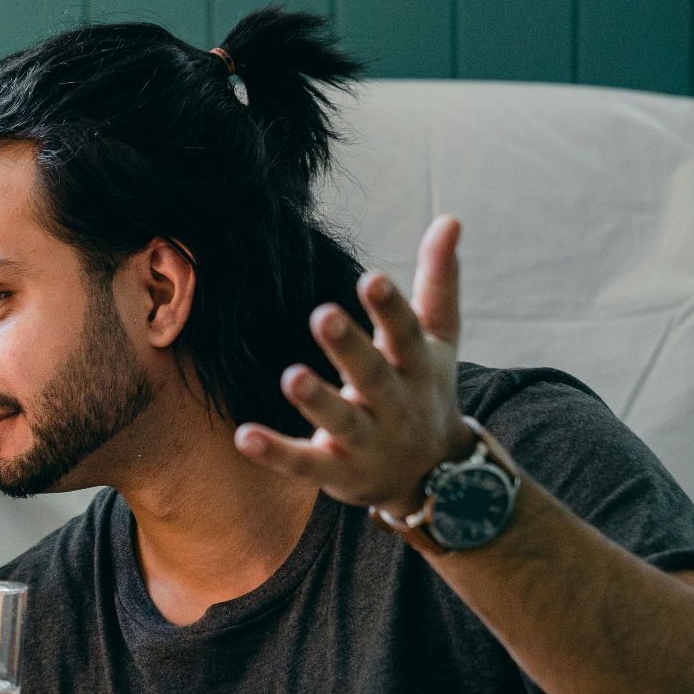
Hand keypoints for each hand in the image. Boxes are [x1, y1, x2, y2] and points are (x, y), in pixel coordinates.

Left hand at [234, 215, 476, 518]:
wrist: (434, 475)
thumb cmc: (424, 389)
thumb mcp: (437, 339)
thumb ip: (438, 282)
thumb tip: (449, 218)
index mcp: (416, 368)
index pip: (405, 334)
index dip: (390, 308)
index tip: (371, 278)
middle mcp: (394, 405)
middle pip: (372, 375)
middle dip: (349, 347)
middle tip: (322, 314)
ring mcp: (366, 442)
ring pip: (341, 422)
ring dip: (317, 400)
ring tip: (291, 376)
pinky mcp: (337, 473)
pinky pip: (304, 463)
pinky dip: (276, 452)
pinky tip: (244, 435)